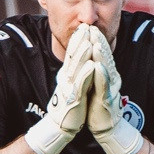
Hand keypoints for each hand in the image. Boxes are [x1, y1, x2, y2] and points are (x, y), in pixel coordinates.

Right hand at [25, 32, 97, 153]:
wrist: (62, 126)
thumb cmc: (70, 105)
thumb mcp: (72, 85)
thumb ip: (75, 72)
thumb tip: (80, 60)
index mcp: (67, 74)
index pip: (72, 54)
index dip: (78, 40)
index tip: (84, 27)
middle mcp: (66, 78)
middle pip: (73, 57)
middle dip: (80, 41)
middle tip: (86, 27)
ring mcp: (69, 88)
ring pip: (77, 68)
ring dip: (83, 54)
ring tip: (89, 41)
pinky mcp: (74, 99)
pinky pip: (81, 84)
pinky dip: (86, 74)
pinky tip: (92, 66)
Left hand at [82, 31, 143, 153]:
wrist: (106, 127)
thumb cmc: (99, 105)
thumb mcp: (96, 84)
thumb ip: (95, 71)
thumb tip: (91, 57)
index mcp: (106, 74)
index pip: (101, 54)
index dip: (96, 40)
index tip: (89, 27)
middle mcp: (110, 78)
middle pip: (104, 57)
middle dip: (98, 42)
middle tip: (92, 27)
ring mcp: (109, 88)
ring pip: (104, 68)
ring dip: (100, 55)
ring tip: (96, 41)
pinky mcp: (106, 99)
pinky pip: (103, 85)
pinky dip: (101, 75)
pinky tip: (98, 66)